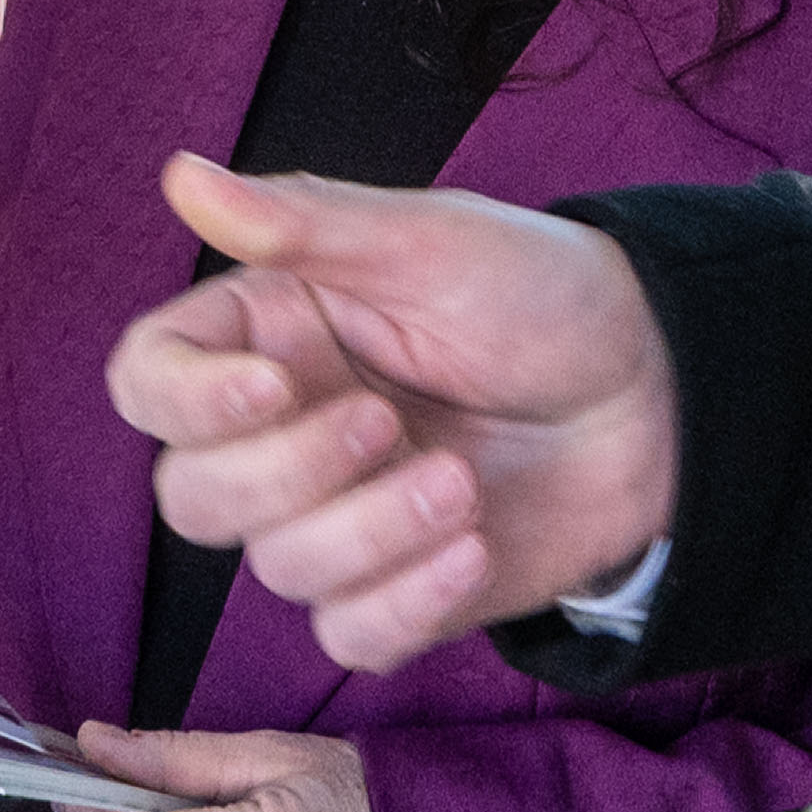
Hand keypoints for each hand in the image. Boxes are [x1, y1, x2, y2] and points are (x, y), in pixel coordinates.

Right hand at [102, 157, 678, 672]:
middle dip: (287, 473)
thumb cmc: (544, 295)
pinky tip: (472, 549)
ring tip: (463, 483)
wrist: (661, 393)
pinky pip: (349, 635)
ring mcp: (336, 518)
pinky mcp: (397, 590)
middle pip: (193, 496)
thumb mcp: (429, 242)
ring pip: (277, 568)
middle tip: (385, 422)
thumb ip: (302, 223)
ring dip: (371, 531)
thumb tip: (183, 176)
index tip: (271, 385)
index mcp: (269, 336)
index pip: (150, 384)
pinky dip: (406, 601)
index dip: (187, 401)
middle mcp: (284, 432)